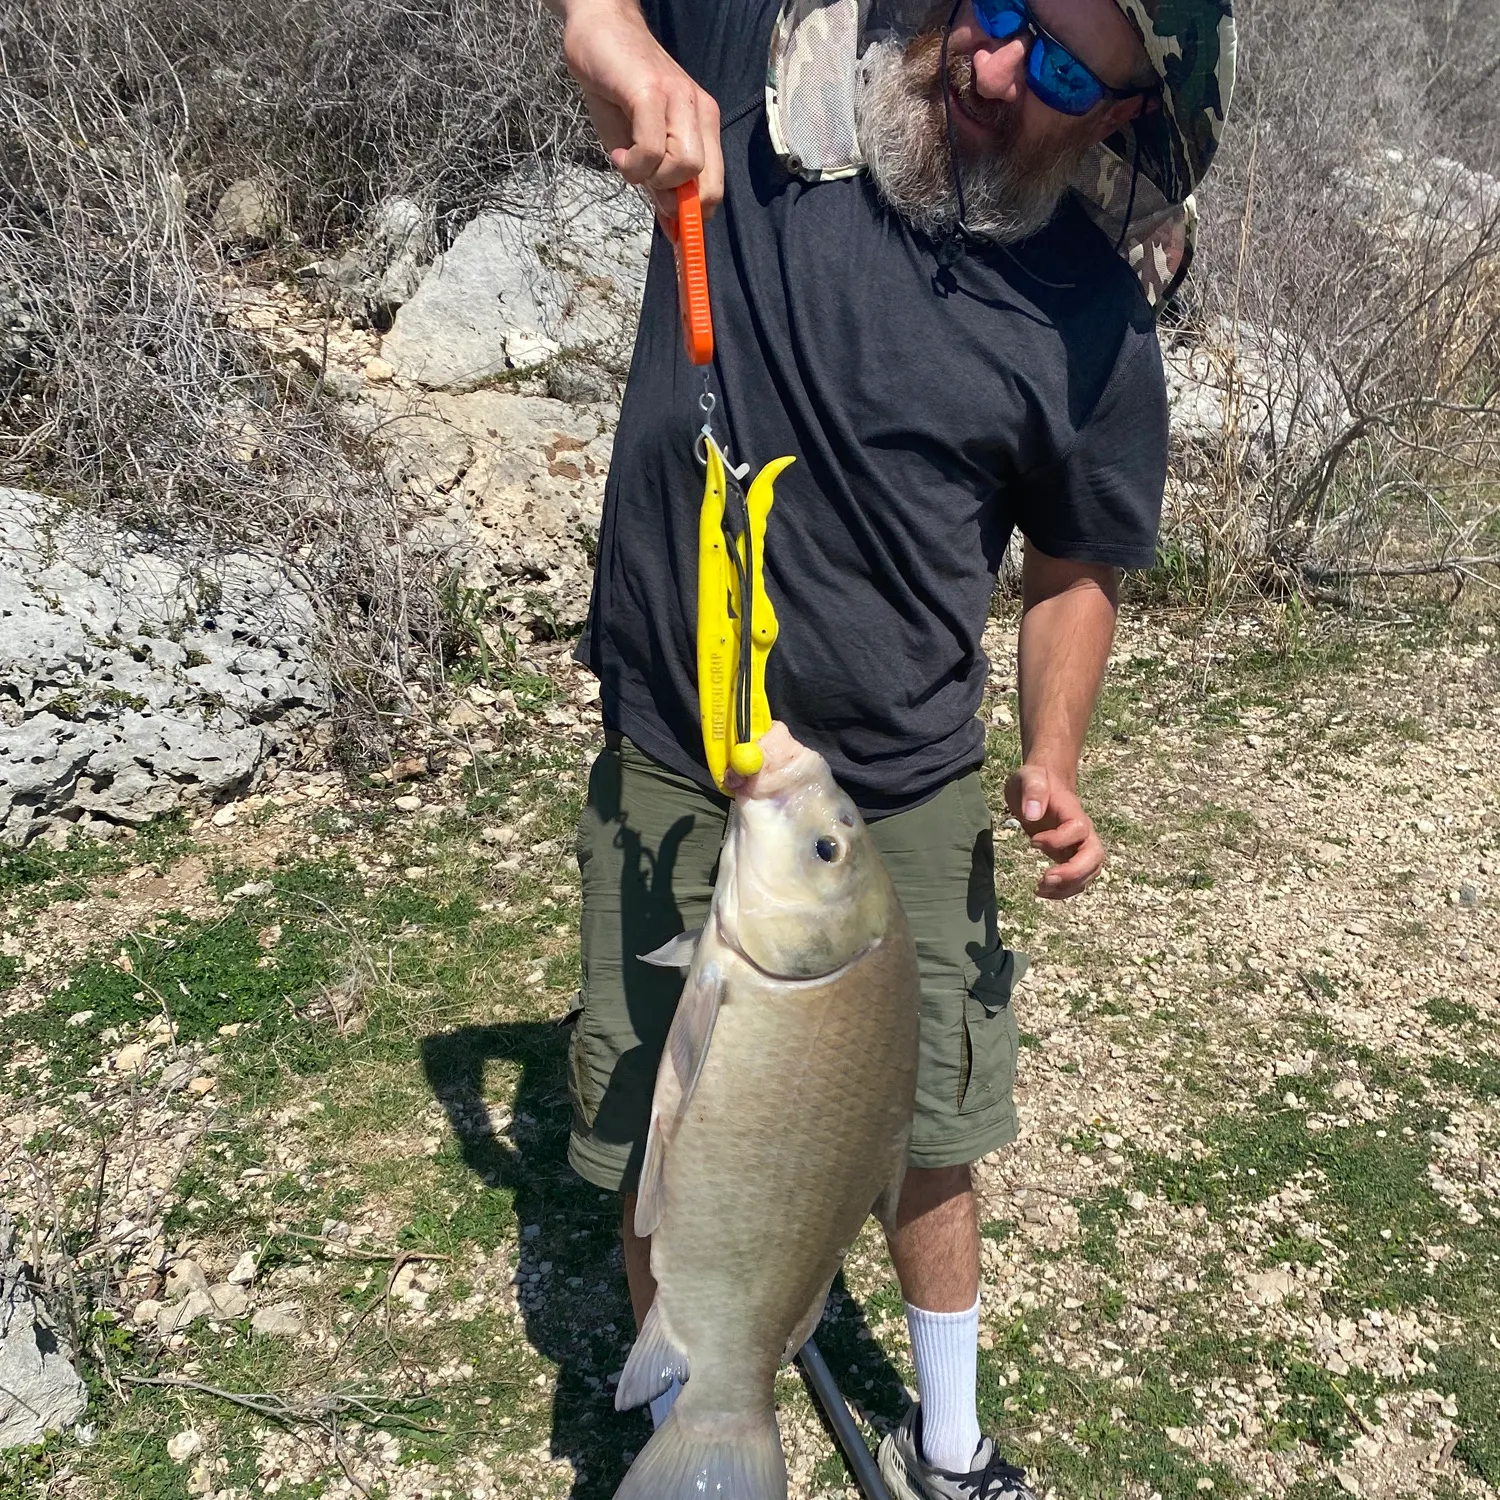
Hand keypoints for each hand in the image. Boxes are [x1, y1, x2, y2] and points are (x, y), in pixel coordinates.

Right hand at [561, 0, 723, 221]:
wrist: (597, 29)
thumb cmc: (616, 87)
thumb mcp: (637, 143)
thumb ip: (658, 180)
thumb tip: (672, 225)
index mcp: (702, 125)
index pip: (715, 186)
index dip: (696, 218)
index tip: (676, 236)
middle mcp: (698, 111)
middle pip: (707, 184)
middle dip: (674, 199)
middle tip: (643, 182)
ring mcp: (678, 100)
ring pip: (685, 168)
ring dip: (651, 178)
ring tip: (627, 159)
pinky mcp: (652, 92)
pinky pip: (652, 150)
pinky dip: (633, 164)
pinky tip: (617, 153)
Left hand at [1004, 765, 1104, 899]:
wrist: (1042, 786)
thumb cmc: (1035, 781)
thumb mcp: (1028, 777)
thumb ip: (1032, 790)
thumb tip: (1032, 815)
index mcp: (1073, 812)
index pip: (1078, 830)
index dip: (1058, 840)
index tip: (1032, 842)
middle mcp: (1083, 831)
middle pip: (1095, 856)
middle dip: (1074, 873)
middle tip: (1045, 879)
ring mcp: (1079, 846)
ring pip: (1090, 872)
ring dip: (1068, 886)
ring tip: (1040, 889)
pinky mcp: (1071, 857)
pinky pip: (1078, 879)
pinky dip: (1064, 891)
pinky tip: (1044, 891)